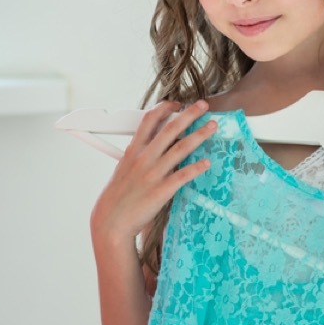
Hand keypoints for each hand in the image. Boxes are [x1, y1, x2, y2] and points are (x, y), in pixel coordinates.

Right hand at [90, 99, 215, 245]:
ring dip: (199, 135)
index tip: (176, 103)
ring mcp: (153, 174)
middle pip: (170, 129)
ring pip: (180, 148)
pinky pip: (182, 176)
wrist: (111, 221)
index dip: (164, 108)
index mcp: (133, 151)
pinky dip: (196, 168)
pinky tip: (207, 162)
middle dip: (189, 114)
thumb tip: (151, 147)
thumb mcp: (122, 168)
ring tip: (212, 126)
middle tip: (203, 106)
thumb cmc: (117, 197)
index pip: (149, 120)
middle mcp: (144, 158)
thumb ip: (137, 155)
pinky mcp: (161, 191)